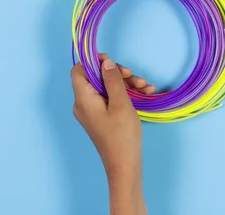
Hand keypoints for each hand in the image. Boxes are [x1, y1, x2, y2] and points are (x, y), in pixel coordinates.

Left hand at [71, 55, 153, 214]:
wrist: (124, 164)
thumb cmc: (121, 134)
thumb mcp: (121, 103)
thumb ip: (112, 80)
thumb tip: (105, 62)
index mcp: (83, 99)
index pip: (79, 71)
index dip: (93, 61)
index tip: (112, 60)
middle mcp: (84, 103)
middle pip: (96, 78)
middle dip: (117, 73)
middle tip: (134, 76)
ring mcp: (93, 111)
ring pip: (107, 87)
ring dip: (126, 83)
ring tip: (146, 86)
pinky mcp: (102, 117)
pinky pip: (111, 98)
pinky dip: (126, 94)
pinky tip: (145, 92)